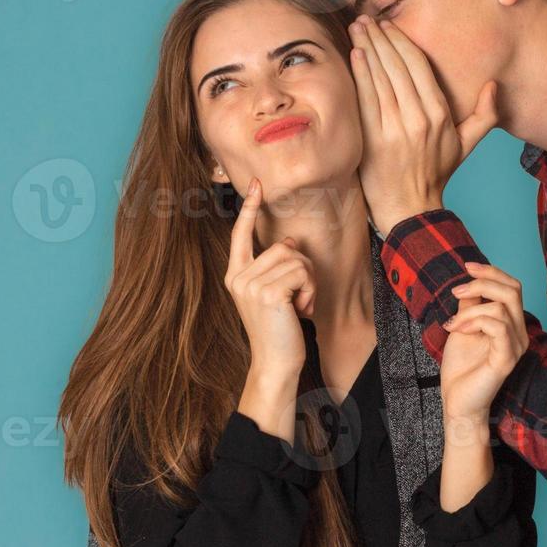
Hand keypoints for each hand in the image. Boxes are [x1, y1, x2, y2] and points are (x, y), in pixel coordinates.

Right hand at [224, 177, 316, 383]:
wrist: (275, 362)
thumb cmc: (279, 329)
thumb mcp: (274, 294)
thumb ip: (275, 268)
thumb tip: (287, 241)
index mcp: (235, 275)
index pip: (240, 233)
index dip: (249, 208)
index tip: (256, 184)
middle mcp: (238, 277)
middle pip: (283, 247)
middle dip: (303, 270)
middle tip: (299, 298)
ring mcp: (251, 285)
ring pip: (295, 259)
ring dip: (309, 283)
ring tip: (299, 306)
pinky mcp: (268, 293)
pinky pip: (302, 273)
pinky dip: (311, 291)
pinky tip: (302, 311)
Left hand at [349, 17, 497, 232]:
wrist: (409, 208)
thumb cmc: (435, 173)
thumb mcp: (465, 145)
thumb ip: (485, 116)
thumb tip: (494, 86)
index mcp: (440, 114)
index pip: (419, 67)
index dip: (402, 41)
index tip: (387, 26)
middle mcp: (418, 118)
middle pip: (397, 66)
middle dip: (380, 38)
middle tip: (366, 19)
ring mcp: (395, 128)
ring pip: (381, 78)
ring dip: (367, 48)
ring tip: (356, 29)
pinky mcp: (374, 138)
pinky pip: (367, 98)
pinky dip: (360, 74)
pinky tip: (354, 54)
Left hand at [439, 262, 529, 423]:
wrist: (457, 401)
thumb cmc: (461, 368)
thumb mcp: (462, 326)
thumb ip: (470, 304)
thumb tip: (469, 281)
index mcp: (512, 324)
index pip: (512, 287)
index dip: (492, 272)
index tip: (466, 266)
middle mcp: (520, 333)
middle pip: (513, 290)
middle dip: (482, 283)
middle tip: (457, 291)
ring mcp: (516, 346)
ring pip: (501, 308)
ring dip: (469, 311)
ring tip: (452, 324)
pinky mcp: (507, 359)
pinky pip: (498, 327)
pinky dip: (474, 322)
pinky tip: (457, 330)